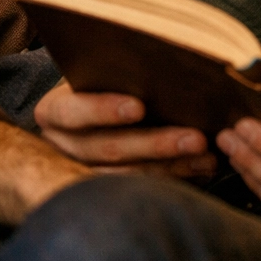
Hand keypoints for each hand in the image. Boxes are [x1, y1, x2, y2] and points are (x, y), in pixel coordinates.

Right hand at [34, 80, 215, 179]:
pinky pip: (139, 190)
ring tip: (206, 156)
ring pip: (125, 176)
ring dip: (171, 166)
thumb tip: (169, 69)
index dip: (103, 109)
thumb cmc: (100, 84)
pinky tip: (201, 168)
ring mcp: (79, 174)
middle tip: (196, 138)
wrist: (84, 116)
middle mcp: (62, 147)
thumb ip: (121, 73)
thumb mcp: (101, 74)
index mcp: (55, 111)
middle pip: (108, 148)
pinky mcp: (102, 191)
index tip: (139, 107)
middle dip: (156, 144)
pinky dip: (173, 177)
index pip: (72, 111)